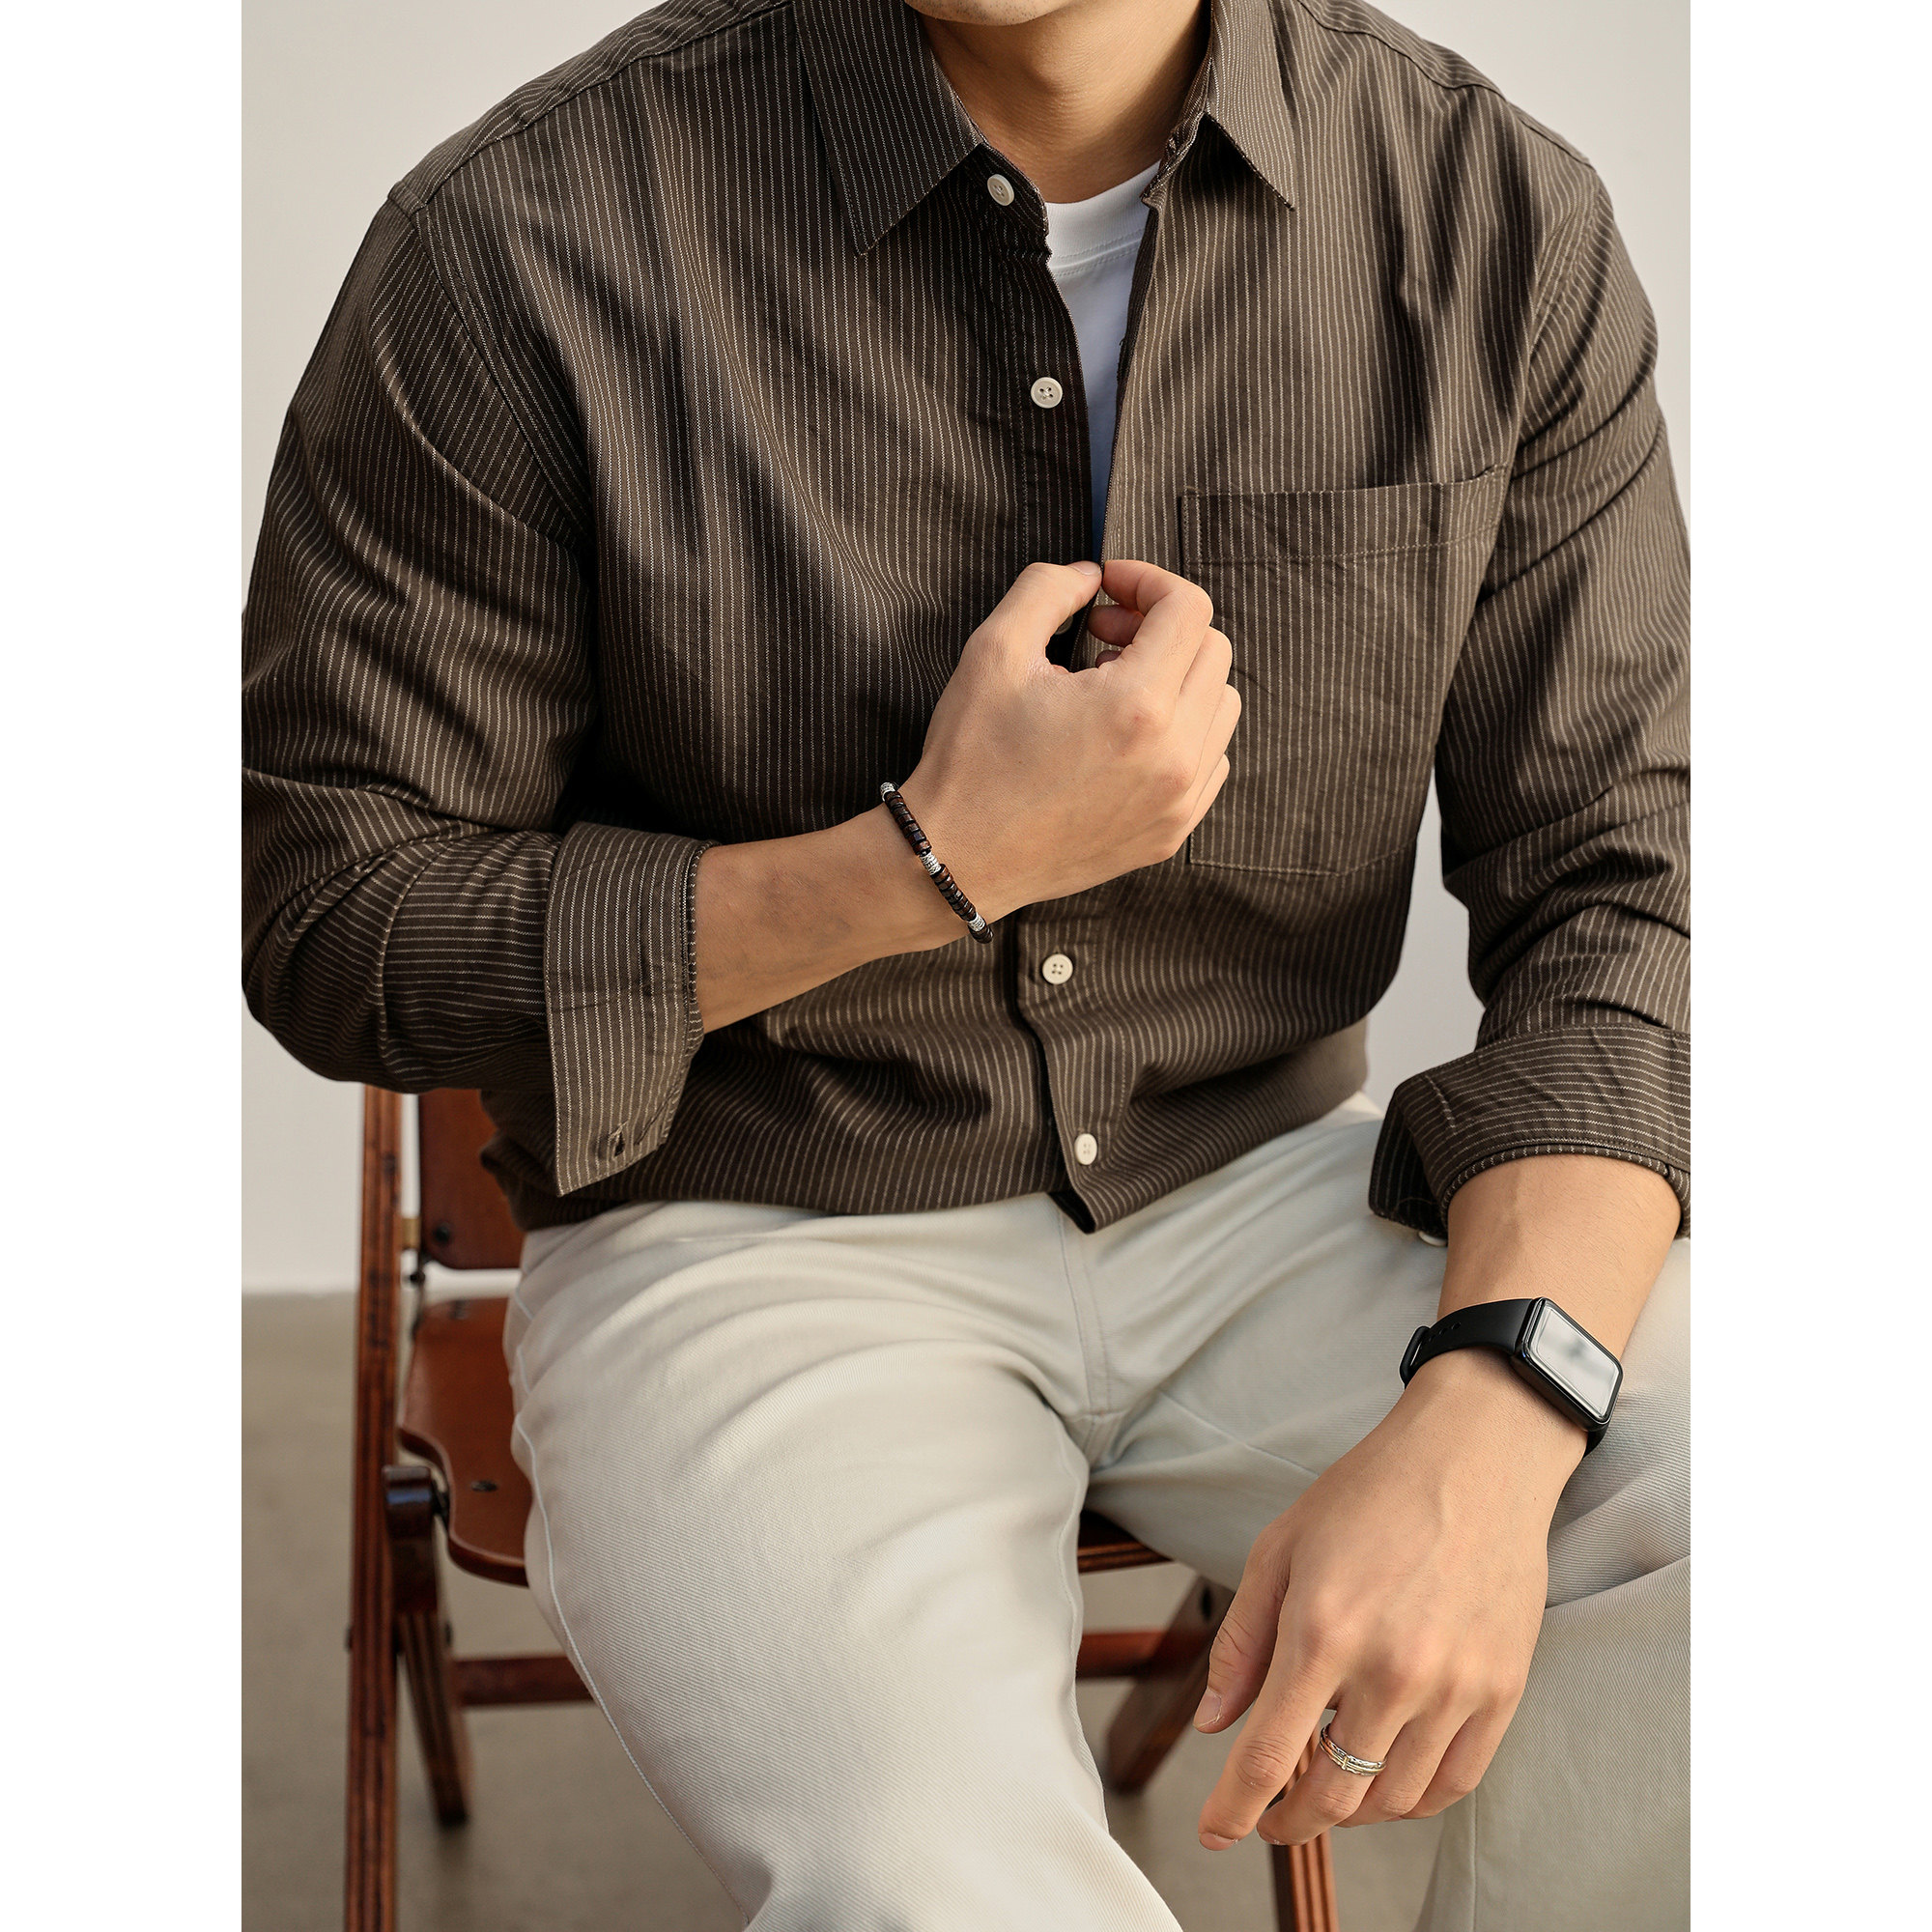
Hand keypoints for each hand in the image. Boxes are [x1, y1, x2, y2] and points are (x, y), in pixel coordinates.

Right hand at [900, 557, 1239, 918]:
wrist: (958, 858)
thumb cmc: (971, 759)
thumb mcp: (994, 651)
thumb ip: (1048, 589)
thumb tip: (1091, 576)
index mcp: (1136, 705)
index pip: (1189, 609)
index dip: (1147, 580)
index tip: (1108, 590)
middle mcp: (1173, 755)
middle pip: (1213, 651)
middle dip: (1161, 626)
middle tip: (1101, 636)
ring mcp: (1179, 800)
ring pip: (1221, 705)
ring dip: (1178, 678)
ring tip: (1113, 687)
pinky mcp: (1172, 831)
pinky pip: (1212, 760)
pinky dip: (1183, 732)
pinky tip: (1125, 735)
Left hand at [1193, 1351, 1584, 1848]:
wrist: (1473, 1458)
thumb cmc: (1368, 1495)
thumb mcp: (1280, 1550)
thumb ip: (1243, 1642)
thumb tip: (1215, 1721)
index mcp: (1322, 1631)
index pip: (1266, 1756)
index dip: (1234, 1808)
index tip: (1217, 1831)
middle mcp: (1390, 1671)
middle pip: (1331, 1796)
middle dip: (1288, 1821)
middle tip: (1270, 1816)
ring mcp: (1453, 1687)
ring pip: (1392, 1802)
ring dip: (1350, 1811)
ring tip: (1328, 1782)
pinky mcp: (1501, 1691)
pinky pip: (1453, 1783)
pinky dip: (1412, 1800)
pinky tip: (1387, 1779)